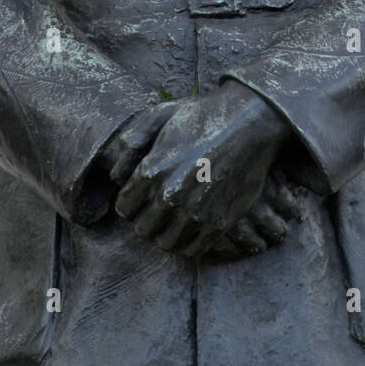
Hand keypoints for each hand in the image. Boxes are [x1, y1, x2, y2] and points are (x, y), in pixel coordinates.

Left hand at [114, 82, 290, 257]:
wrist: (249, 122)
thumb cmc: (203, 115)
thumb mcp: (160, 115)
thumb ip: (132, 141)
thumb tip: (115, 175)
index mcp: (151, 171)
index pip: (124, 209)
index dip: (131, 204)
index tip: (141, 199)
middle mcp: (170, 196)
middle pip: (142, 230)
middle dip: (146, 221)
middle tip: (158, 211)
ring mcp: (196, 212)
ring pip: (166, 244)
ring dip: (166, 235)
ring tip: (174, 222)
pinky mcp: (219, 223)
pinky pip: (193, 250)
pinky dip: (189, 244)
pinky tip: (192, 228)